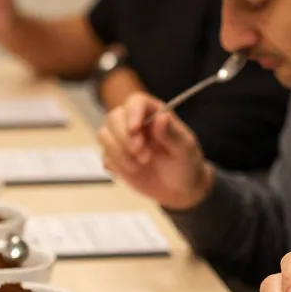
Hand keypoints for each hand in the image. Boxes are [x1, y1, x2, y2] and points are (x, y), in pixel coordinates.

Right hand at [97, 93, 213, 209]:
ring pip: (104, 135)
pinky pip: (105, 156)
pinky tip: (134, 172)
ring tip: (139, 167)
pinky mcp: (115, 158)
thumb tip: (161, 117)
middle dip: (124, 137)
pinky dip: (116, 166)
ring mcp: (123, 140)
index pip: (136, 102)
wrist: (179, 189)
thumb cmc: (186, 165)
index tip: (135, 129)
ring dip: (118, 153)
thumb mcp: (185, 150)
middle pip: (114, 117)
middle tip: (142, 155)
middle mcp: (135, 123)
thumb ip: (172, 134)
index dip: (132, 112)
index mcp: (154, 114)